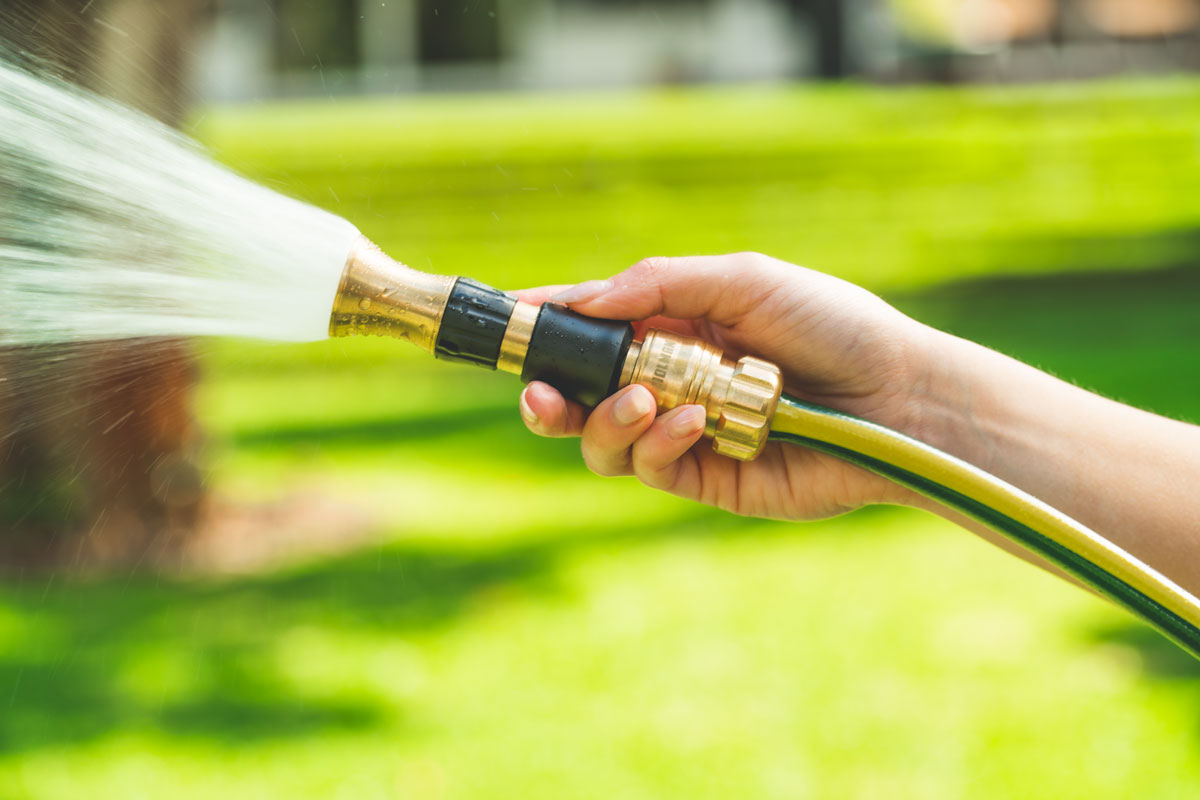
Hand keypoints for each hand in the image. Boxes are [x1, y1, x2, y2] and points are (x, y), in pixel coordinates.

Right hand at [517, 253, 931, 519]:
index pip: (593, 326)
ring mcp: (684, 432)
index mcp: (673, 326)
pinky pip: (650, 468)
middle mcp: (669, 380)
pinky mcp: (706, 477)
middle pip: (579, 396)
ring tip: (644, 400)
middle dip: (547, 395)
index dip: (548, 324)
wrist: (900, 397)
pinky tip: (692, 422)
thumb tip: (586, 301)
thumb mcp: (744, 281)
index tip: (507, 320)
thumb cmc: (832, 324)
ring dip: (605, 421)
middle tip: (539, 392)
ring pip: (602, 440)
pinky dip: (656, 443)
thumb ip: (661, 285)